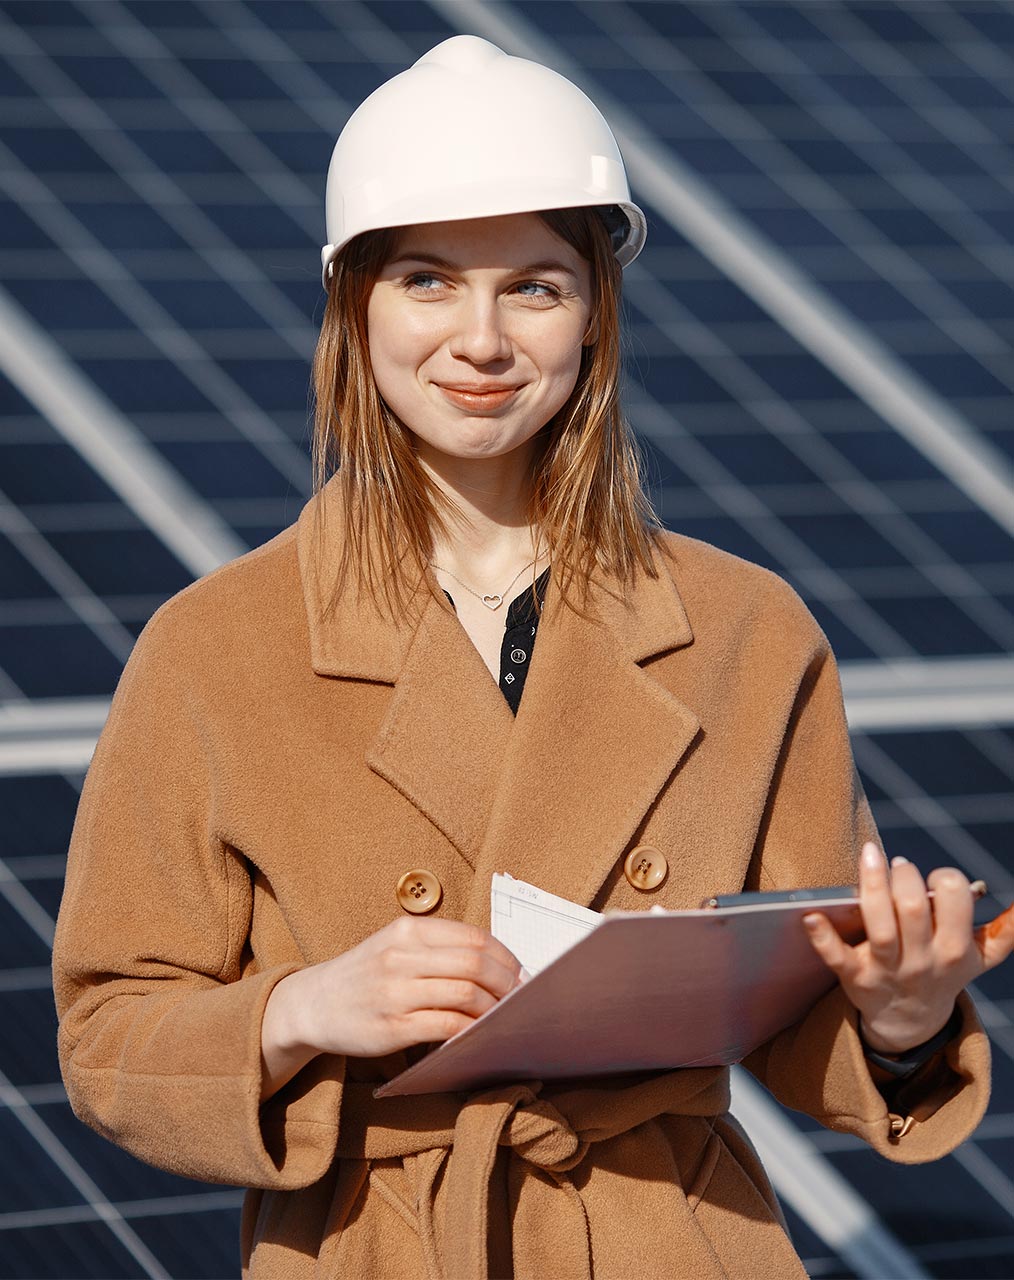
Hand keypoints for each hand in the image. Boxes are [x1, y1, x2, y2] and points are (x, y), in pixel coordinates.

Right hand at [260, 917, 520, 1098]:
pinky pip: (445, 1026)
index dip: (505, 957)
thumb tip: (498, 964)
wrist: (313, 1004)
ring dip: (493, 1008)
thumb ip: (439, 949)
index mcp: (408, 931)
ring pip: (465, 994)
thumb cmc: (366, 975)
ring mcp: (395, 992)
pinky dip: (469, 1029)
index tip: (520, 973)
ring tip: (502, 1017)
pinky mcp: (391, 1028)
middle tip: (520, 998)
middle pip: (475, 964)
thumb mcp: (395, 946)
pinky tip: (476, 1033)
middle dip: (507, 983)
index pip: (473, 937)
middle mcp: (401, 956)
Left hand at [803, 841, 1013, 1054]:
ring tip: (870, 857)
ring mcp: (887, 969)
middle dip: (904, 877)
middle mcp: (922, 960)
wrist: (909, 1024)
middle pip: (911, 910)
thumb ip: (1005, 932)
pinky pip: (836, 957)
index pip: (955, 902)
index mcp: (955, 950)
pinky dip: (822, 937)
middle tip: (898, 863)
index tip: (933, 876)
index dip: (944, 879)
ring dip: (871, 888)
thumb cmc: (943, 972)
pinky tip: (811, 915)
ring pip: (879, 927)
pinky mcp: (854, 978)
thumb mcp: (979, 957)